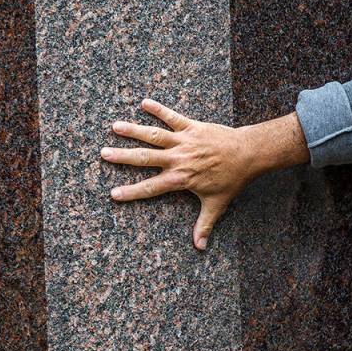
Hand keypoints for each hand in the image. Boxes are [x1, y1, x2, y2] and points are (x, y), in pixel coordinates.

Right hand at [101, 98, 308, 249]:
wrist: (247, 154)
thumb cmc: (231, 180)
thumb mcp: (216, 204)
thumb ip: (204, 225)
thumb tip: (200, 247)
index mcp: (180, 179)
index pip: (150, 188)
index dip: (131, 192)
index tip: (113, 194)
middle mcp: (177, 159)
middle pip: (145, 158)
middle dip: (123, 157)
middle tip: (104, 154)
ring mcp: (183, 142)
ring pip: (154, 135)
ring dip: (134, 130)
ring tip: (115, 127)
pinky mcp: (191, 127)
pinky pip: (172, 117)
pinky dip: (159, 109)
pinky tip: (144, 103)